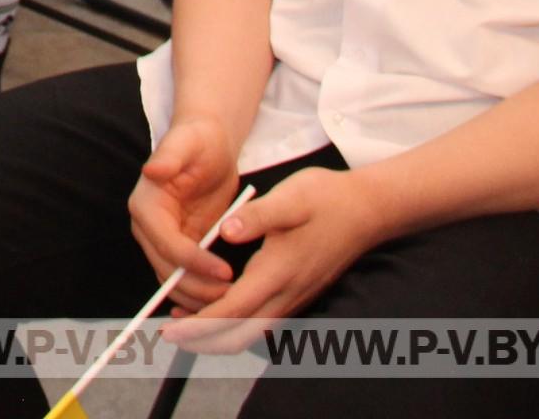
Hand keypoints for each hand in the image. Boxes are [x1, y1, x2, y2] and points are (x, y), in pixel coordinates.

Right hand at [128, 117, 244, 313]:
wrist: (208, 146)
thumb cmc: (199, 141)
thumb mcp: (187, 143)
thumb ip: (170, 156)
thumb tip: (151, 171)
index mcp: (145, 206)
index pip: (167, 244)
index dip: (194, 262)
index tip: (224, 271)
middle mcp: (146, 227)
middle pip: (168, 269)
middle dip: (198, 286)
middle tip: (232, 294)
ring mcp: (160, 240)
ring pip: (173, 280)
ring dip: (199, 296)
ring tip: (232, 300)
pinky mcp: (177, 247)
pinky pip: (184, 278)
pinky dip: (200, 292)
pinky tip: (224, 298)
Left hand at [164, 167, 389, 353]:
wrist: (368, 209)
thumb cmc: (326, 199)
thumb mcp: (290, 198)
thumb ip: (258, 216)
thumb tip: (226, 230)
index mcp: (278, 272)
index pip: (231, 311)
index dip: (199, 325)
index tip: (171, 330)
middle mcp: (287, 294)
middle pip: (239, 334)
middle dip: (203, 339)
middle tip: (170, 334)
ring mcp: (295, 297)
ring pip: (251, 332)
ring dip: (217, 333)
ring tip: (184, 324)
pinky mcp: (298, 293)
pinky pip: (262, 321)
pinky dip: (235, 323)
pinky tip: (217, 307)